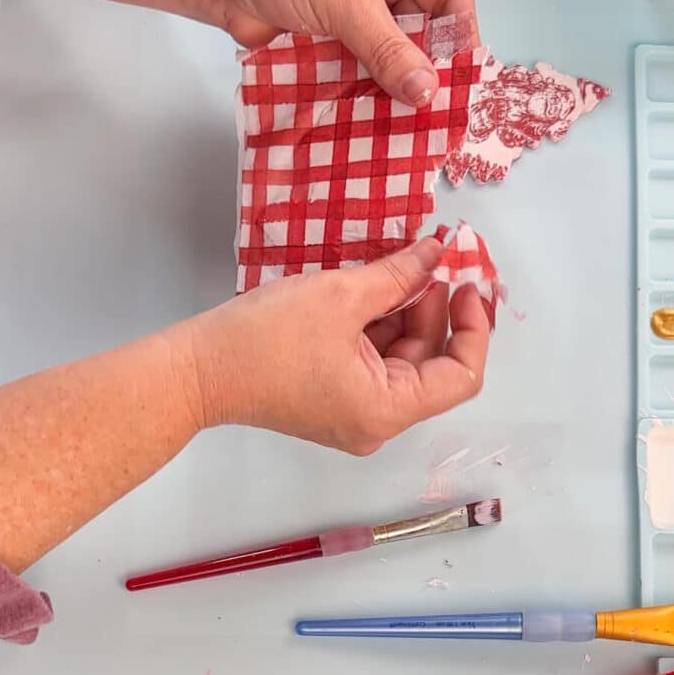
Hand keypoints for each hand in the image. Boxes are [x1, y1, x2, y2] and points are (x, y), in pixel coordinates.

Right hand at [186, 238, 489, 454]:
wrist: (199, 368)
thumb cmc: (268, 336)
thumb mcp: (342, 295)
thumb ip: (400, 274)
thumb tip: (437, 251)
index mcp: (388, 410)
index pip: (461, 376)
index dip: (474, 326)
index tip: (465, 282)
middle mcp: (377, 423)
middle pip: (430, 365)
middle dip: (433, 311)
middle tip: (429, 261)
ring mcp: (354, 415)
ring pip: (401, 360)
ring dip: (405, 314)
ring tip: (398, 268)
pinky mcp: (333, 401)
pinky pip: (373, 363)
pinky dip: (379, 327)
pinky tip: (373, 289)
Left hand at [212, 0, 477, 106]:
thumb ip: (388, 49)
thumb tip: (426, 93)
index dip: (459, 37)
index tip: (458, 82)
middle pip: (425, 29)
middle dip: (426, 69)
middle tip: (434, 114)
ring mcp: (361, 7)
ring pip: (393, 54)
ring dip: (396, 86)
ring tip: (409, 127)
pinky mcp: (335, 36)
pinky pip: (363, 68)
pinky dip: (368, 91)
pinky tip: (377, 120)